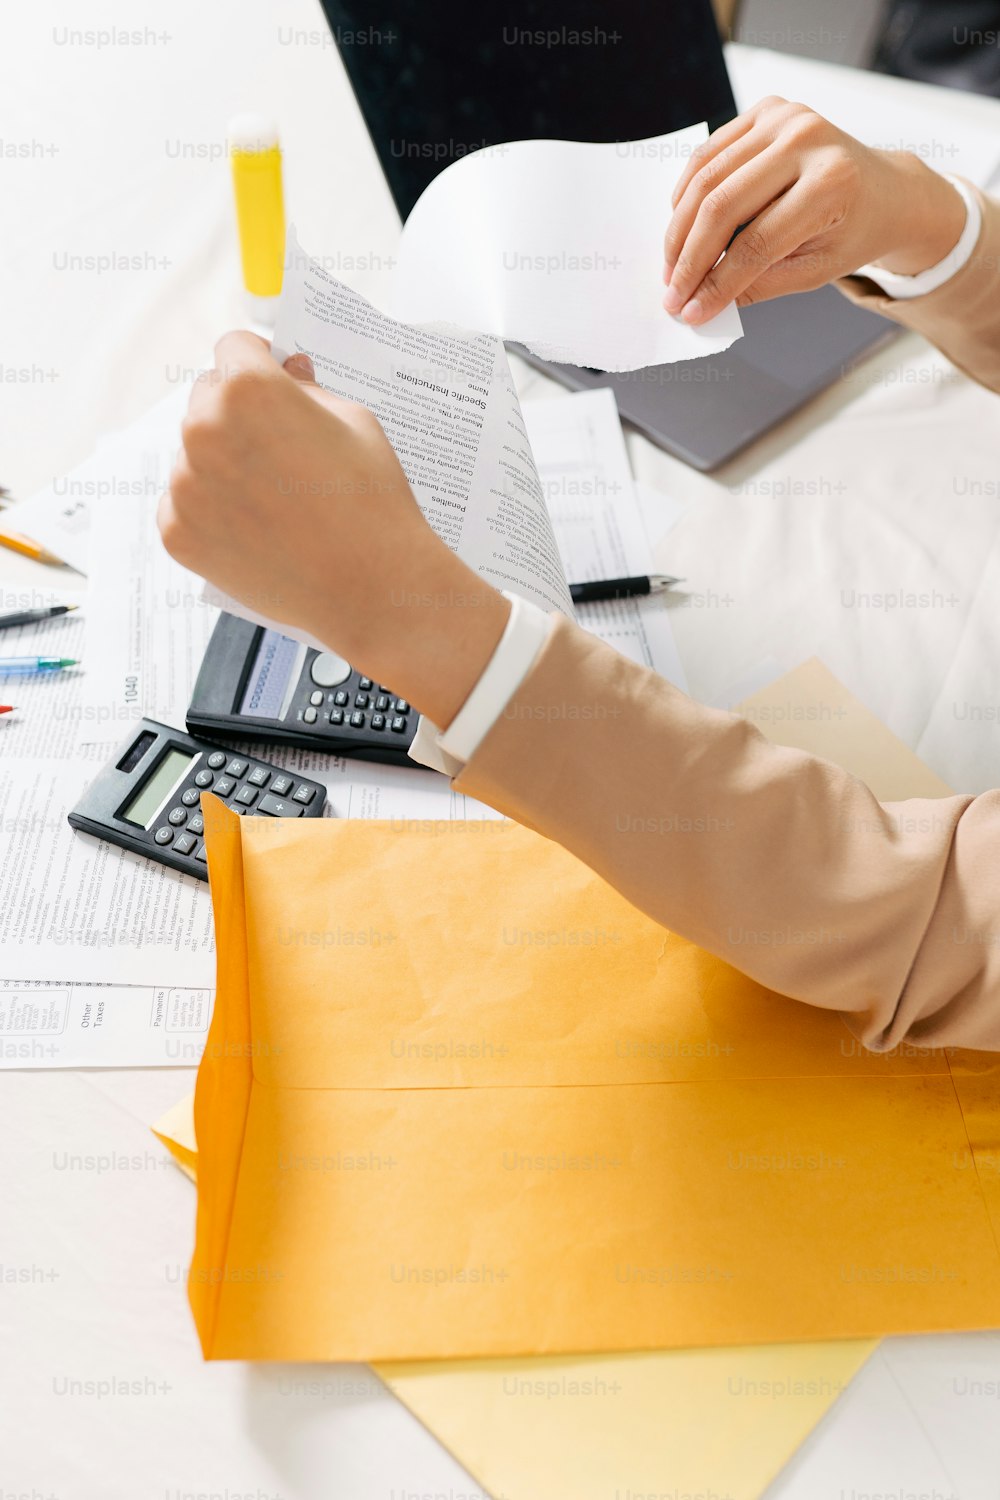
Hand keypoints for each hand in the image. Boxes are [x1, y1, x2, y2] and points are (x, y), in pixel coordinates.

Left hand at [159, 332, 508, 726]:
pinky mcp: (177, 532)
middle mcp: (204, 429)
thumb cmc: (372, 502)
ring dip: (221, 465)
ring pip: (192, 455)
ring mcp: (184, 484)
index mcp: (249, 388)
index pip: (233, 347)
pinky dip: (210, 513)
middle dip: (235, 412)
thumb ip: (308, 390)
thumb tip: (287, 372)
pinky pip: (182, 505)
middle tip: (276, 448)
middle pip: (206, 398)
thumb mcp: (356, 422)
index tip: (269, 380)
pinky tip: (255, 529)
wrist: (371, 587)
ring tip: (271, 499)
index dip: (257, 361)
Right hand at [662, 96, 967, 325]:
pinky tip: (681, 227)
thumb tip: (701, 302)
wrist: (884, 189)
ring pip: (706, 178)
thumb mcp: (816, 271)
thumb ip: (759, 286)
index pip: (756, 243)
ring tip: (671, 266)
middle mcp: (807, 139)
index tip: (690, 311)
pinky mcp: (767, 109)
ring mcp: (785, 117)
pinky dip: (687, 194)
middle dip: (689, 257)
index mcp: (830, 183)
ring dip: (680, 229)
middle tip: (671, 293)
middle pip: (722, 206)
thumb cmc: (853, 231)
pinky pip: (709, 154)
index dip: (717, 282)